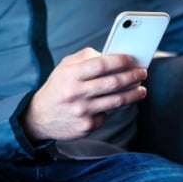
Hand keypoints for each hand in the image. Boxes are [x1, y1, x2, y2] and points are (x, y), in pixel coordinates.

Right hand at [21, 47, 147, 141]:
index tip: (131, 59)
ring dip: (133, 94)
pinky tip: (115, 103)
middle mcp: (76, 93)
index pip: (100, 65)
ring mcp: (82, 111)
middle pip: (113, 83)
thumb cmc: (57, 88)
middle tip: (142, 72)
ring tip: (141, 89)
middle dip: (133, 76)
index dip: (119, 61)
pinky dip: (113, 108)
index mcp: (70, 75)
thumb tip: (110, 55)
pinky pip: (107, 114)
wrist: (40, 117)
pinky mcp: (87, 126)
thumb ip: (85, 58)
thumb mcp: (64, 68)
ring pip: (116, 101)